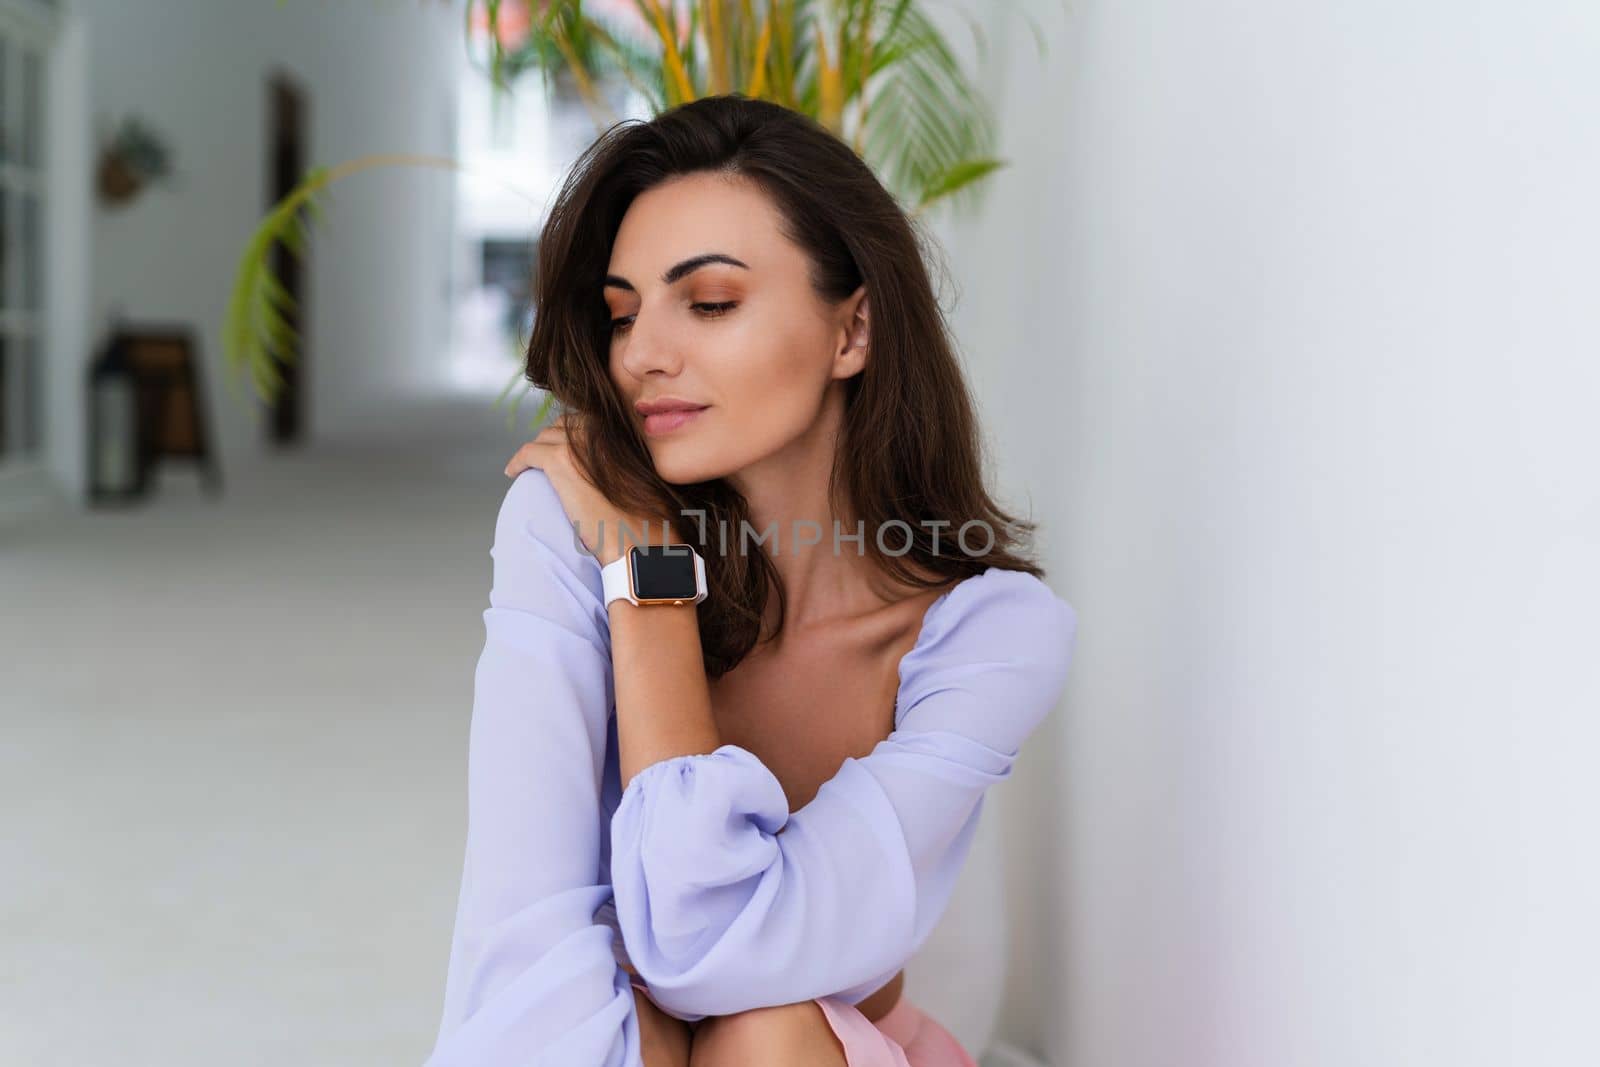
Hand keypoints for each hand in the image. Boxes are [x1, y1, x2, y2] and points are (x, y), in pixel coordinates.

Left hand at [503, 414, 673, 565]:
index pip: (589, 421)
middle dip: (555, 438)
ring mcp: (580, 442)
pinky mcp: (560, 461)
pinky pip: (529, 453)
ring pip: (546, 437)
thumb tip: (615, 466)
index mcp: (624, 432)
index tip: (567, 447)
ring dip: (538, 450)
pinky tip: (513, 472)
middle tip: (547, 457)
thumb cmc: (650, 521)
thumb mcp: (648, 480)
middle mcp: (603, 429)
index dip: (574, 434)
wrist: (640, 540)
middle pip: (565, 424)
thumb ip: (630, 463)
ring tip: (531, 465)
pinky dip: (519, 461)